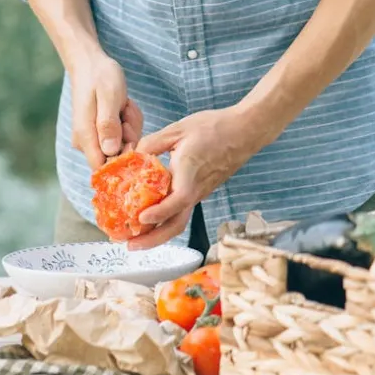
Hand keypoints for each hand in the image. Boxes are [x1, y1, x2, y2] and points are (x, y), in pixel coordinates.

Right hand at [68, 51, 142, 170]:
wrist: (90, 64)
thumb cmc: (100, 76)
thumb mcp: (109, 96)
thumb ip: (108, 124)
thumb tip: (111, 151)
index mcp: (85, 137)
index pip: (103, 168)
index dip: (122, 158)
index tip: (128, 132)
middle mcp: (86, 143)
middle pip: (117, 157)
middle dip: (129, 135)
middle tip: (125, 110)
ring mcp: (94, 138)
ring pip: (123, 145)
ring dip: (131, 126)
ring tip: (123, 105)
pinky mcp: (102, 133)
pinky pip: (123, 136)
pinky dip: (129, 122)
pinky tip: (123, 106)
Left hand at [126, 107, 260, 250]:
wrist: (244, 132)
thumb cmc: (214, 128)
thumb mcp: (178, 129)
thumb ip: (153, 142)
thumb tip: (132, 155)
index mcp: (189, 172)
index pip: (176, 201)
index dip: (159, 213)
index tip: (140, 219)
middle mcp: (195, 189)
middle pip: (176, 224)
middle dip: (153, 240)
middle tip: (130, 246)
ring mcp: (200, 193)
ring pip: (179, 221)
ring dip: (157, 234)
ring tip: (136, 239)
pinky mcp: (201, 191)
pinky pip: (182, 211)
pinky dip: (165, 220)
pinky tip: (151, 217)